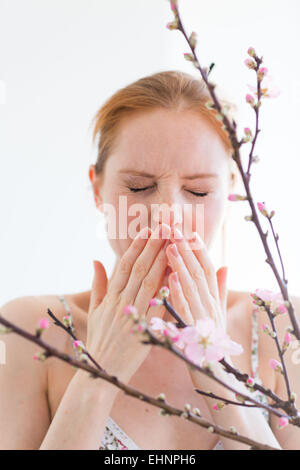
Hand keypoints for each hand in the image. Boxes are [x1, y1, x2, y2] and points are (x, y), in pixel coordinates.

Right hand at [86, 223, 170, 384]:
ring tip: (172, 242)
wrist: (101, 370)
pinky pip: (157, 305)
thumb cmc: (100, 340)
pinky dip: (166, 288)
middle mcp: (121, 302)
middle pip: (140, 268)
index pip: (125, 265)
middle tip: (165, 226)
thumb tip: (96, 260)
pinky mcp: (144, 329)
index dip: (137, 246)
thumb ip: (98, 284)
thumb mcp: (95, 310)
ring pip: (149, 282)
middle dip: (153, 245)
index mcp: (111, 296)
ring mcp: (133, 314)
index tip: (148, 229)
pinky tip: (176, 274)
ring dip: (162, 259)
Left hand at [165, 227, 227, 331]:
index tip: (188, 230)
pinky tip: (170, 277)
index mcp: (213, 299)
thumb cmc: (212, 341)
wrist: (214, 374)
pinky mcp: (193, 331)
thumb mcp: (217, 313)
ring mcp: (202, 317)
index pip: (206, 268)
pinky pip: (185, 308)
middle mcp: (210, 304)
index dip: (199, 249)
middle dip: (187, 249)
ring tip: (171, 246)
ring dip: (181, 265)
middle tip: (174, 229)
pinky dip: (178, 292)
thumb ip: (218, 289)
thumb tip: (224, 265)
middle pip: (199, 272)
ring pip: (192, 286)